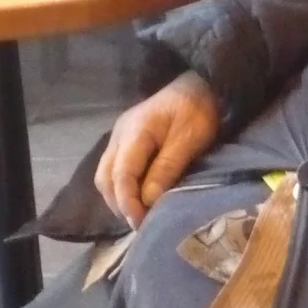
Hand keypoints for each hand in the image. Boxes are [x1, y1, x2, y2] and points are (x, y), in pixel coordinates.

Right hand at [95, 71, 221, 227]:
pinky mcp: (126, 139)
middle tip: (140, 224)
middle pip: (105, 177)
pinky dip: (120, 188)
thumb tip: (147, 200)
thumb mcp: (188, 140)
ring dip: (117, 197)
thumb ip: (167, 168)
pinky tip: (136, 199)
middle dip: (119, 204)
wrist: (201, 84)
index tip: (141, 223)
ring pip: (105, 174)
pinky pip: (114, 168)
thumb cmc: (199, 110)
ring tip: (138, 215)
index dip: (128, 203)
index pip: (121, 175)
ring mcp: (120, 136)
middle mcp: (120, 134)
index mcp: (135, 132)